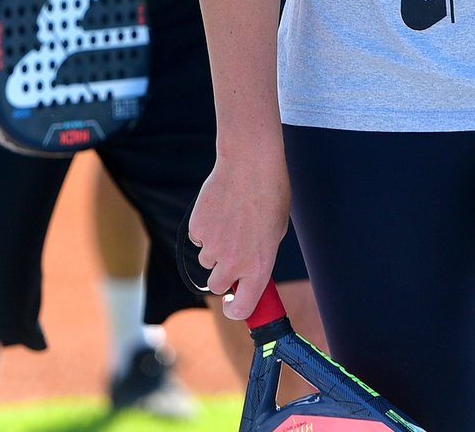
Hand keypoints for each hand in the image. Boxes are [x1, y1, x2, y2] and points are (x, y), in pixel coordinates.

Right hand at [188, 152, 290, 322]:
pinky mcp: (197, 228)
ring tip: (229, 221)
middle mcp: (234, 263)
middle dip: (221, 273)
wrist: (250, 164)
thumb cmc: (271, 193)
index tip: (232, 303)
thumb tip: (250, 270)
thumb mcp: (276, 232)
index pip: (242, 309)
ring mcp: (213, 246)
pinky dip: (205, 228)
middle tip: (230, 252)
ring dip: (214, 248)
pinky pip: (197, 238)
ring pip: (206, 260)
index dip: (236, 310)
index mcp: (258, 267)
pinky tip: (218, 209)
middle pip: (216, 284)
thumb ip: (260, 256)